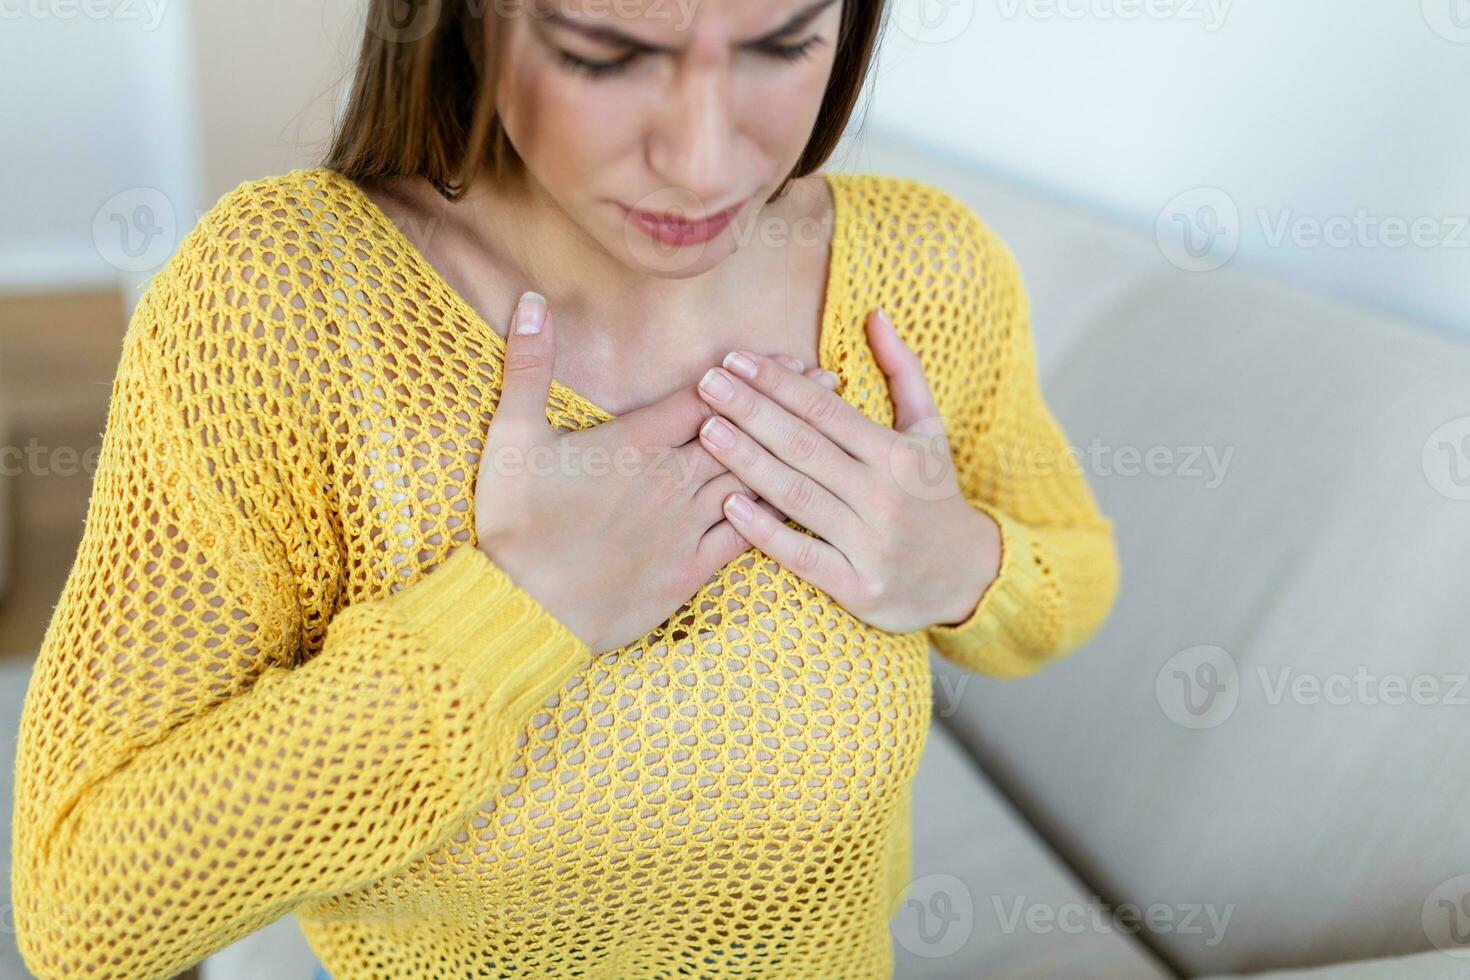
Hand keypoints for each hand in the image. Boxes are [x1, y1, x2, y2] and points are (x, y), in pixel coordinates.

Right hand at [472, 291, 838, 653]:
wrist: (523, 609)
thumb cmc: (514, 524)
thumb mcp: (512, 438)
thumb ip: (529, 366)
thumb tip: (532, 303)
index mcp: (636, 443)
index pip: (705, 397)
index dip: (748, 374)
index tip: (786, 357)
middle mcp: (671, 480)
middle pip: (744, 432)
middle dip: (788, 405)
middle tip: (829, 383)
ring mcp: (686, 527)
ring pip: (752, 480)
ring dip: (790, 453)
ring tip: (828, 432)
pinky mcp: (690, 570)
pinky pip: (746, 537)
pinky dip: (775, 516)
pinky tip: (802, 504)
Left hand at [693, 307, 1002, 633]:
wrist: (968, 577)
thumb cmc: (934, 494)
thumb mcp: (930, 430)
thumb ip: (903, 370)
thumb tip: (875, 313)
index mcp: (896, 454)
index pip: (826, 410)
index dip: (779, 383)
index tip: (736, 360)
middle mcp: (883, 496)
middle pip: (805, 446)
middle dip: (751, 411)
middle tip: (707, 384)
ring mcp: (871, 543)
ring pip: (797, 496)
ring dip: (747, 461)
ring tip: (707, 430)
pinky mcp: (858, 587)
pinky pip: (803, 556)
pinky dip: (765, 532)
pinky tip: (729, 505)